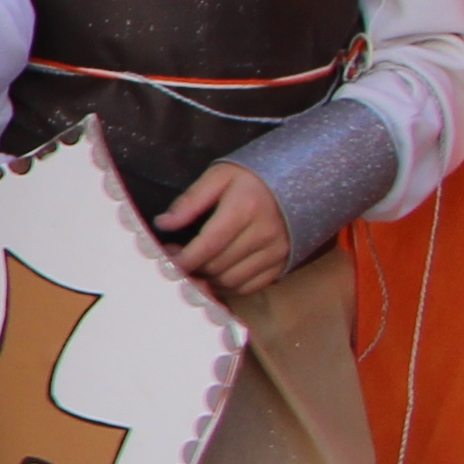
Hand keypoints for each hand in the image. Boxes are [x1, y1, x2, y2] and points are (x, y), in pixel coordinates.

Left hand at [157, 157, 298, 296]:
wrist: (300, 181)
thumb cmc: (253, 178)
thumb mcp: (219, 177)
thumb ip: (190, 201)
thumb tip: (164, 223)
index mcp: (245, 209)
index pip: (209, 244)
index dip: (184, 258)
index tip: (167, 258)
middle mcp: (264, 234)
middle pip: (217, 266)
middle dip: (192, 268)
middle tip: (178, 259)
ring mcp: (277, 252)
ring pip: (232, 281)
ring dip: (208, 280)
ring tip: (196, 267)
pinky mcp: (283, 264)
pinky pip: (251, 287)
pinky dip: (229, 287)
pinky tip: (216, 275)